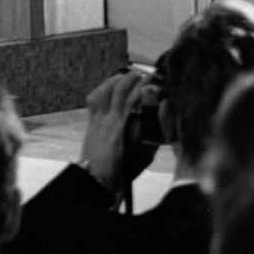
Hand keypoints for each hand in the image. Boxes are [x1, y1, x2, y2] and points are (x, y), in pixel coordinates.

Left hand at [79, 69, 149, 196]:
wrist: (97, 179)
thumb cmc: (123, 170)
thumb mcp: (144, 155)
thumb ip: (152, 136)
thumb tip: (162, 118)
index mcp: (125, 128)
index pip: (136, 100)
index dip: (146, 88)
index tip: (157, 82)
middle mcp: (111, 120)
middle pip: (120, 90)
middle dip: (132, 79)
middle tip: (144, 75)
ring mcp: (99, 119)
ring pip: (104, 91)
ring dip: (116, 80)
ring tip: (127, 76)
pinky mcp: (91, 121)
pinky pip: (94, 99)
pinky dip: (102, 89)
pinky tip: (110, 87)